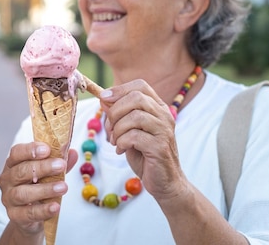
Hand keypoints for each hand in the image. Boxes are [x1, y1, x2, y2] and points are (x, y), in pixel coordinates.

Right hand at [0, 142, 77, 236]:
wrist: (28, 216)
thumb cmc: (36, 188)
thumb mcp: (48, 173)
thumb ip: (58, 163)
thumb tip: (73, 153)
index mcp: (13, 164)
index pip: (16, 153)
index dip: (30, 150)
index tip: (47, 149)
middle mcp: (7, 180)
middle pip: (20, 171)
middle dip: (42, 167)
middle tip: (61, 165)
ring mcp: (9, 198)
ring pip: (23, 193)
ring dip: (45, 189)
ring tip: (63, 187)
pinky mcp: (15, 215)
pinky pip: (28, 213)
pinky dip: (43, 210)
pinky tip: (55, 207)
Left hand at [100, 80, 188, 201]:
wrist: (165, 182)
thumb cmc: (145, 155)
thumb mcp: (128, 131)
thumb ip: (118, 115)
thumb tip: (103, 99)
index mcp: (158, 108)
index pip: (140, 86)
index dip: (119, 89)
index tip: (104, 99)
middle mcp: (164, 115)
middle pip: (136, 98)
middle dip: (115, 111)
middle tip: (110, 127)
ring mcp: (164, 131)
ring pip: (135, 116)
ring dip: (118, 129)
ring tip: (115, 141)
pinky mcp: (160, 147)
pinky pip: (135, 136)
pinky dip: (122, 142)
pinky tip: (122, 150)